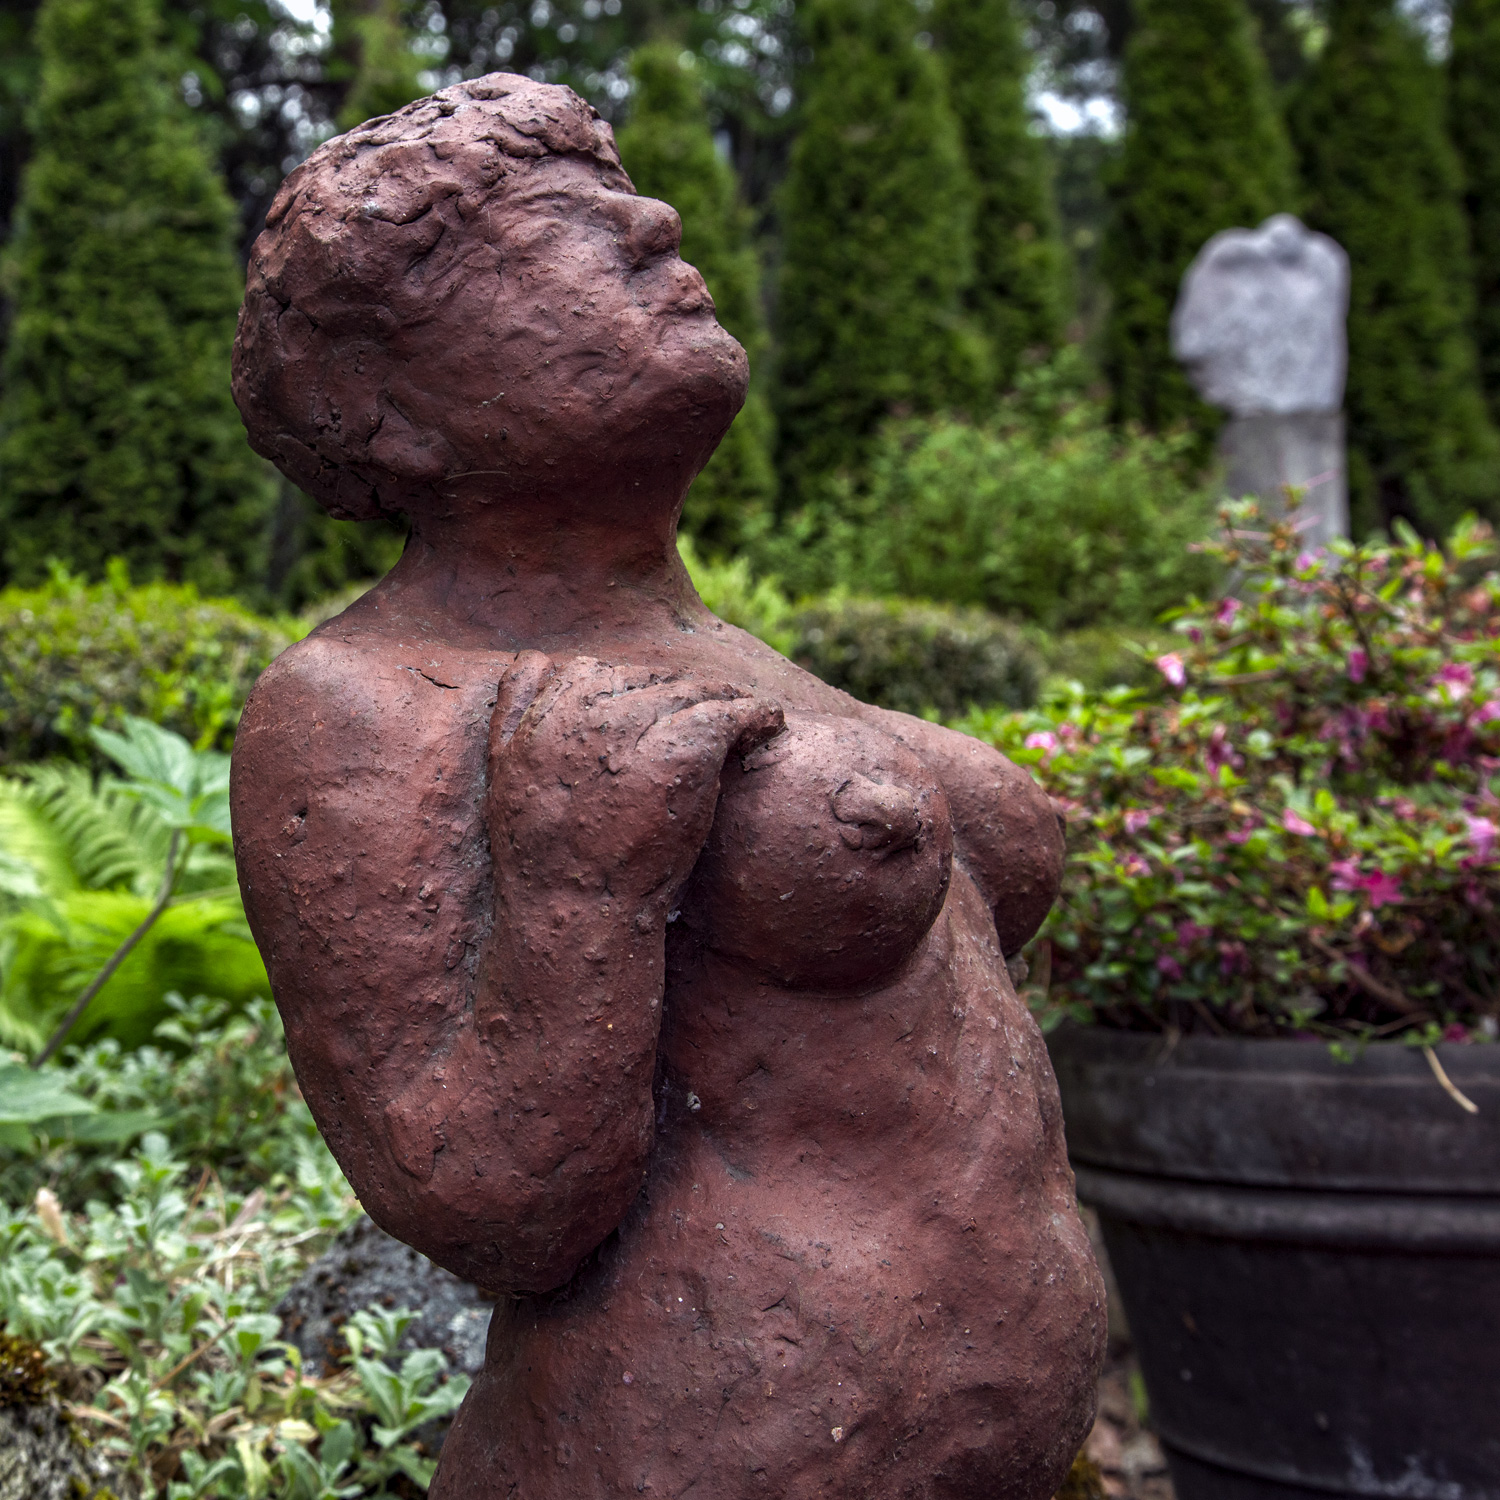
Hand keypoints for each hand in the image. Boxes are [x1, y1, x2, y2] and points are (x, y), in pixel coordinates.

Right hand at [486, 653, 783, 908]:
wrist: (575, 915)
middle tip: (710, 713)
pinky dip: (756, 714)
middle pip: (645, 678)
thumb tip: (535, 660)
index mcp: (541, 719)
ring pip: (690, 691)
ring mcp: (631, 731)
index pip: (590, 672)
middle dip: (676, 695)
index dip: (625, 689)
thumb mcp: (504, 776)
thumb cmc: (546, 862)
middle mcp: (584, 716)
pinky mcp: (680, 752)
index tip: (653, 712)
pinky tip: (769, 724)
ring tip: (746, 717)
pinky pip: (729, 712)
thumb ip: (512, 712)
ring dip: (721, 701)